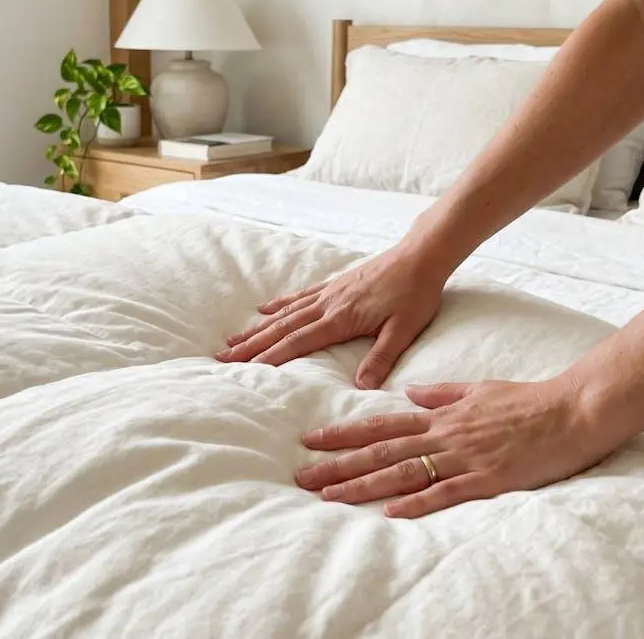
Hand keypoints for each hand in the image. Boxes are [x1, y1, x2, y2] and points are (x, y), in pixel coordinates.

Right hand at [215, 248, 445, 387]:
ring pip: (285, 313)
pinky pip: (299, 296)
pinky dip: (279, 304)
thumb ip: (382, 358)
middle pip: (282, 328)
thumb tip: (362, 387)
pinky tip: (264, 309)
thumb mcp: (404, 330)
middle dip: (252, 344)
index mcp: (341, 319)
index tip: (247, 369)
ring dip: (257, 328)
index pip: (299, 342)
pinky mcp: (335, 285)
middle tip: (223, 357)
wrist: (421, 256)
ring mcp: (329, 293)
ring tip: (233, 340)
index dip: (272, 356)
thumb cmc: (416, 294)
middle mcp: (328, 305)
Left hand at [293, 379, 612, 517]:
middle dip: (339, 464)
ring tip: (330, 496)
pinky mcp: (489, 478)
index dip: (344, 433)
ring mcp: (466, 456)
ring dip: (365, 484)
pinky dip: (418, 501)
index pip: (382, 424)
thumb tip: (409, 392)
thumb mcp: (478, 389)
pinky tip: (391, 511)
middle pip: (382, 450)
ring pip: (405, 471)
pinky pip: (447, 491)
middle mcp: (445, 434)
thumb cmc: (530, 400)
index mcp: (442, 415)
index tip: (311, 439)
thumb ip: (442, 393)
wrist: (574, 409)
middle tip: (303, 476)